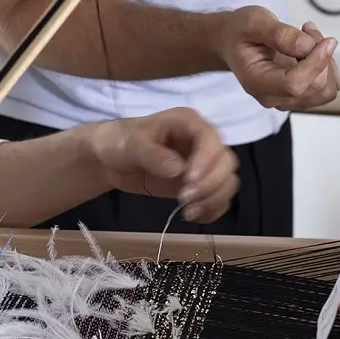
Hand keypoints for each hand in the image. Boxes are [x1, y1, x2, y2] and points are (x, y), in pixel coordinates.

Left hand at [89, 108, 238, 222]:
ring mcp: (202, 164)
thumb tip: (178, 168)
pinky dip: (212, 209)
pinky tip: (193, 215)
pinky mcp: (199, 184)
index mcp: (187, 123)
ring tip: (188, 210)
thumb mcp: (130, 143)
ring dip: (213, 198)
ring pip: (227, 181)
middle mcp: (200, 142)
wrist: (111, 160)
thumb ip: (152, 154)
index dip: (206, 159)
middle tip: (184, 198)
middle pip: (226, 162)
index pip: (210, 138)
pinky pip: (219, 197)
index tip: (189, 180)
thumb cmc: (120, 141)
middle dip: (211, 183)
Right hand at [218, 6, 339, 110]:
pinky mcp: (299, 96)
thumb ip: (278, 33)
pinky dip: (327, 66)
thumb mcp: (253, 21)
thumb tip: (308, 46)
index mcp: (255, 81)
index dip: (315, 64)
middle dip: (321, 55)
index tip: (327, 41)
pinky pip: (328, 87)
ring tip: (309, 37)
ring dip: (327, 61)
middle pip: (315, 87)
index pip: (294, 84)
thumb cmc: (240, 32)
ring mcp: (287, 100)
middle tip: (307, 28)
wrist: (233, 43)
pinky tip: (312, 49)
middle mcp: (271, 97)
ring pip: (326, 90)